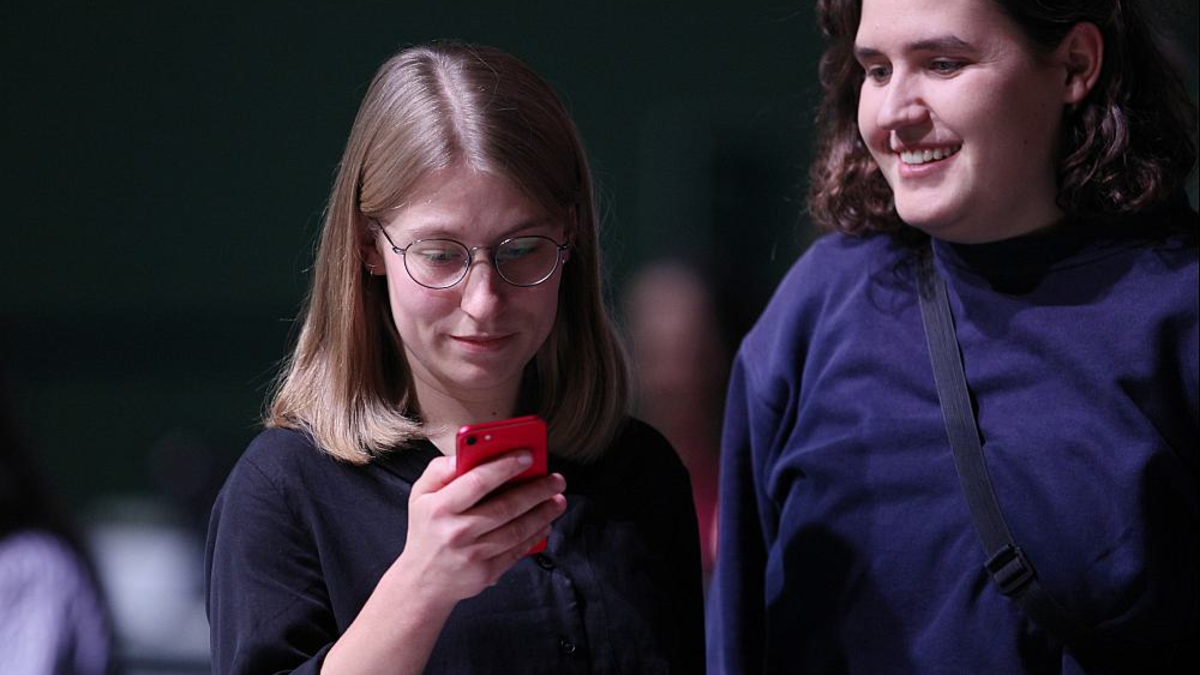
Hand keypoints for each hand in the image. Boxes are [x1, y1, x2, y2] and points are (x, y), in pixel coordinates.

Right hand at [388, 450, 566, 608]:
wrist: (423, 581)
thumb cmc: (427, 530)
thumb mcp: (420, 495)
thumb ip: (439, 470)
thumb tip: (463, 455)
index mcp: (440, 507)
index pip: (478, 481)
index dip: (506, 466)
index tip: (528, 455)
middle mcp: (457, 531)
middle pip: (506, 506)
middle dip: (537, 490)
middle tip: (556, 479)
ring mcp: (473, 554)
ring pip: (517, 529)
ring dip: (543, 513)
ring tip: (558, 499)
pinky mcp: (487, 572)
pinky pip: (517, 550)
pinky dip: (536, 535)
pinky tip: (546, 522)